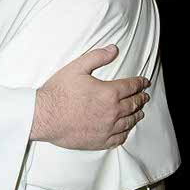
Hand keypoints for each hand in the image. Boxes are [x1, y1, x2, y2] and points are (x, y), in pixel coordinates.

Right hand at [32, 45, 149, 149]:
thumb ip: (97, 57)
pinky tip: (125, 129)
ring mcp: (107, 128)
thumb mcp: (76, 68)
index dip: (140, 83)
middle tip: (144, 96)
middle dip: (141, 98)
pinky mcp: (100, 140)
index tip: (145, 82)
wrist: (44, 116)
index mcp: (109, 93)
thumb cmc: (59, 92)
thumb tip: (113, 49)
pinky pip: (120, 137)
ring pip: (129, 122)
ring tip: (139, 112)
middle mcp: (112, 112)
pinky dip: (126, 132)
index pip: (131, 87)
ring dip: (136, 115)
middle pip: (133, 104)